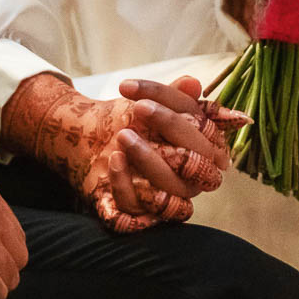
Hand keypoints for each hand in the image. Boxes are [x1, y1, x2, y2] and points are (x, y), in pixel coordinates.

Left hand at [1, 74, 247, 232]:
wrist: (91, 144)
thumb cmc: (130, 123)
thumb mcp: (149, 104)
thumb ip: (174, 97)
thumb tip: (193, 83)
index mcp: (207, 147)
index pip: (200, 124)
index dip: (172, 103)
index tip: (135, 89)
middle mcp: (196, 176)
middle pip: (196, 159)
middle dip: (170, 129)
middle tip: (138, 109)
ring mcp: (174, 196)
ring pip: (175, 187)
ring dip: (150, 160)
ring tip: (122, 137)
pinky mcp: (149, 215)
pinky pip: (146, 208)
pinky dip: (128, 184)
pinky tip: (114, 161)